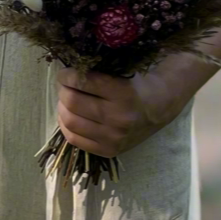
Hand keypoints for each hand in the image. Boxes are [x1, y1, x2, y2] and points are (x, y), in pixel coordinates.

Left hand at [57, 67, 183, 157]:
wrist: (159, 108)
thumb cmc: (137, 84)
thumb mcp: (123, 70)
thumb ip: (98, 70)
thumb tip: (67, 69)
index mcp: (123, 92)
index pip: (82, 81)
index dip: (67, 75)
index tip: (64, 72)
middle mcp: (118, 117)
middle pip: (72, 102)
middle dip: (62, 90)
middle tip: (64, 85)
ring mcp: (113, 137)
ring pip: (70, 121)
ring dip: (61, 107)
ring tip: (65, 99)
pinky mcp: (108, 151)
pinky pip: (74, 139)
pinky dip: (65, 125)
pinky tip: (68, 115)